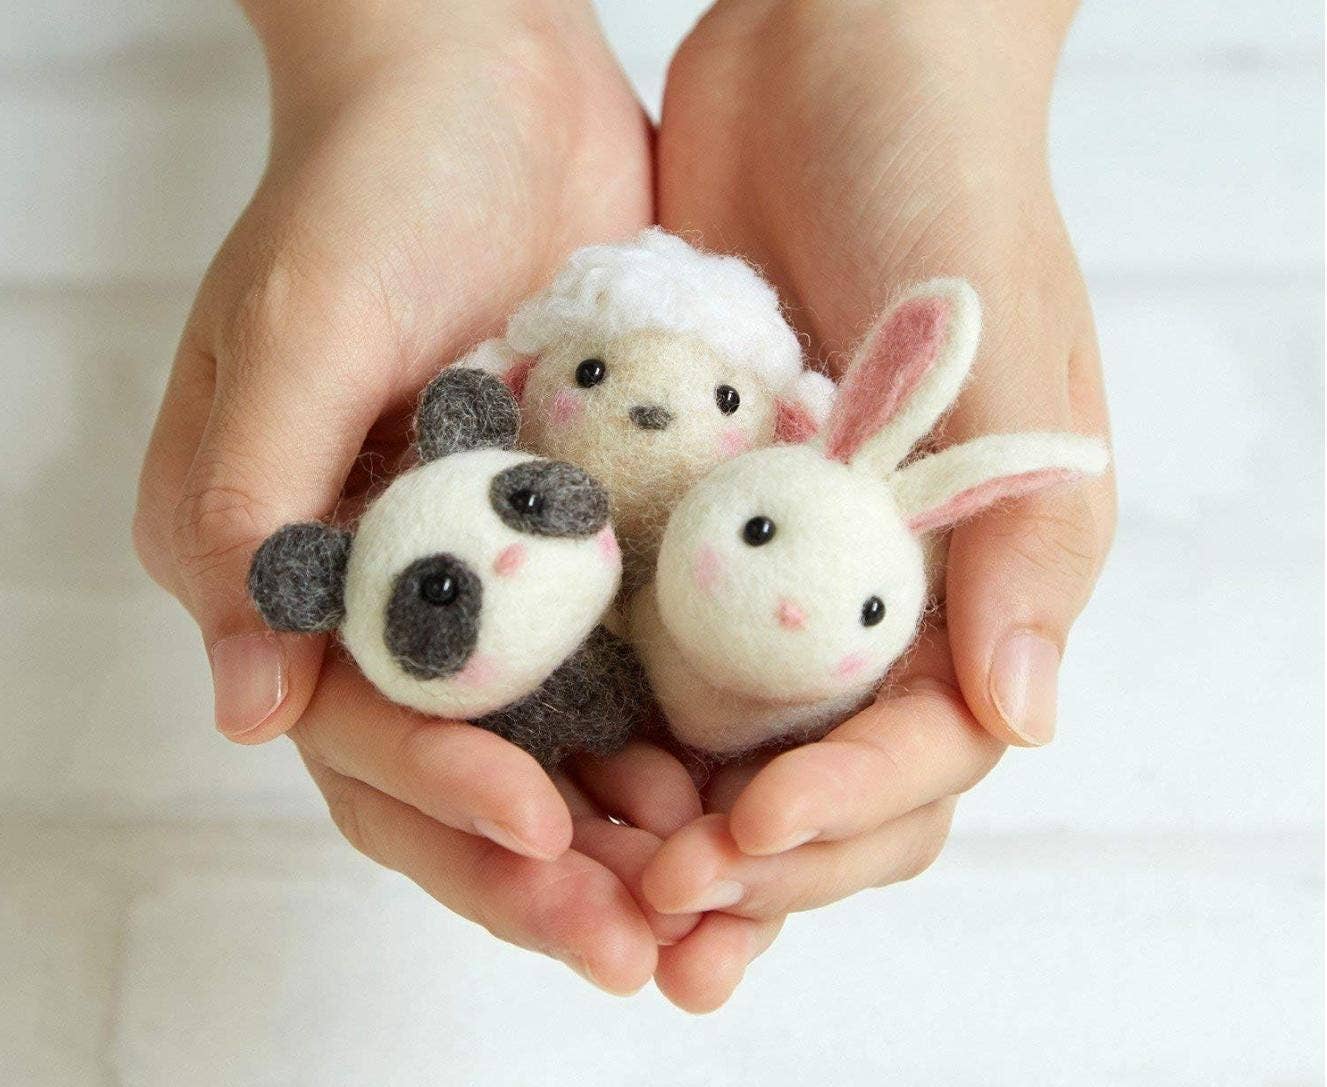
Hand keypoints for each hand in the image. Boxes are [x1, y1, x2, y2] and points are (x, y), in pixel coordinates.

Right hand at [132, 0, 695, 992]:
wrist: (481, 81)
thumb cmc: (367, 186)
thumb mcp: (297, 328)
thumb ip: (252, 506)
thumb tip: (244, 705)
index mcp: (285, 566)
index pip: (355, 726)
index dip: (441, 797)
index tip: (542, 833)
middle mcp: (387, 593)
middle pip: (455, 775)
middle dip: (540, 870)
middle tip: (637, 944)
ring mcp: (491, 575)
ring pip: (550, 748)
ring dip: (621, 834)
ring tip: (702, 905)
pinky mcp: (581, 541)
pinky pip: (625, 669)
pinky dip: (672, 740)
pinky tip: (732, 790)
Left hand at [645, 0, 1115, 1005]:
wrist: (834, 54)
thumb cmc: (942, 183)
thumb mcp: (1002, 353)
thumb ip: (1018, 543)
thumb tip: (1024, 722)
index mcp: (974, 573)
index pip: (917, 752)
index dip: (836, 821)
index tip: (738, 848)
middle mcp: (876, 586)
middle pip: (824, 778)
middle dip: (750, 866)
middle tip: (658, 928)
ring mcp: (779, 555)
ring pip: (730, 740)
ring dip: (669, 826)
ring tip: (594, 893)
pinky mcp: (691, 513)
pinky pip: (653, 643)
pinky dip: (612, 718)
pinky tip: (553, 769)